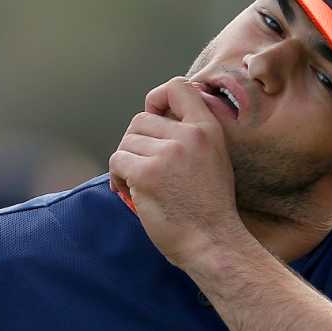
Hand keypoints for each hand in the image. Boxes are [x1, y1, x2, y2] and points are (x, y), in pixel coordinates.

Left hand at [109, 77, 247, 270]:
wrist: (214, 244)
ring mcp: (167, 154)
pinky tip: (130, 192)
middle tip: (144, 167)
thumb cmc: (210, 209)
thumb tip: (156, 121)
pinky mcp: (147, 174)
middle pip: (141, 119)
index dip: (157, 98)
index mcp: (208, 130)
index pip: (177, 86)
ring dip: (126, 163)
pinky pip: (117, 161)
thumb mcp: (214, 160)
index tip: (155, 117)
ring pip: (127, 142)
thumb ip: (191, 136)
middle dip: (136, 143)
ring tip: (138, 184)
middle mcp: (189, 136)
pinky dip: (118, 177)